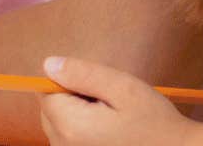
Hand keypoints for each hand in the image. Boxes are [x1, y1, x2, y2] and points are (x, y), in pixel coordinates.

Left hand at [38, 56, 198, 145]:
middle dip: (72, 99)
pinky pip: (70, 140)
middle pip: (50, 110)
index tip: (100, 90)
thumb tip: (48, 65)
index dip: (71, 83)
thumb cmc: (155, 123)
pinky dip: (83, 132)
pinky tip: (111, 134)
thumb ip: (83, 74)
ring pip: (58, 126)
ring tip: (113, 120)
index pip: (47, 91)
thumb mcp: (123, 88)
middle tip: (109, 104)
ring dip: (78, 116)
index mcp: (70, 126)